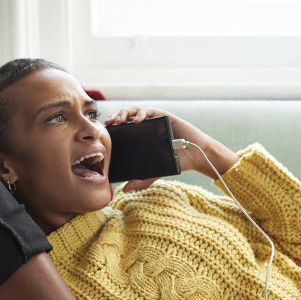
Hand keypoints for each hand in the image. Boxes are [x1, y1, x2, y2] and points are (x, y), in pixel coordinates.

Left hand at [105, 107, 238, 190]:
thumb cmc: (177, 162)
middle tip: (109, 124)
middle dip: (116, 117)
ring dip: (125, 113)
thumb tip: (125, 189)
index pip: (123, 128)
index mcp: (141, 137)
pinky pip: (149, 111)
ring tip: (119, 120)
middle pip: (126, 117)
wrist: (196, 156)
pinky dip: (141, 113)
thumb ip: (142, 180)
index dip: (113, 127)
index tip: (104, 132)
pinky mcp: (164, 116)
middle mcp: (146, 127)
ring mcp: (154, 120)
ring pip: (135, 110)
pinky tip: (137, 120)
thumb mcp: (155, 172)